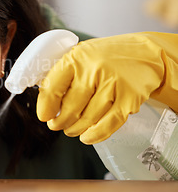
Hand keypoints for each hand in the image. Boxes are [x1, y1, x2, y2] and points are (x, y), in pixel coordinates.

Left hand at [36, 32, 177, 143]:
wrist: (146, 54)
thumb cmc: (108, 56)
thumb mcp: (82, 55)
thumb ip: (64, 73)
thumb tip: (45, 99)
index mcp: (76, 58)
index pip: (53, 86)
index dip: (46, 105)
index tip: (44, 115)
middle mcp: (94, 70)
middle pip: (70, 107)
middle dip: (60, 121)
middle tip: (56, 125)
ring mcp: (113, 85)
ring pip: (88, 118)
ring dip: (75, 128)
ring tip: (70, 129)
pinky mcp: (130, 99)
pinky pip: (108, 124)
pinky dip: (95, 134)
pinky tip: (87, 136)